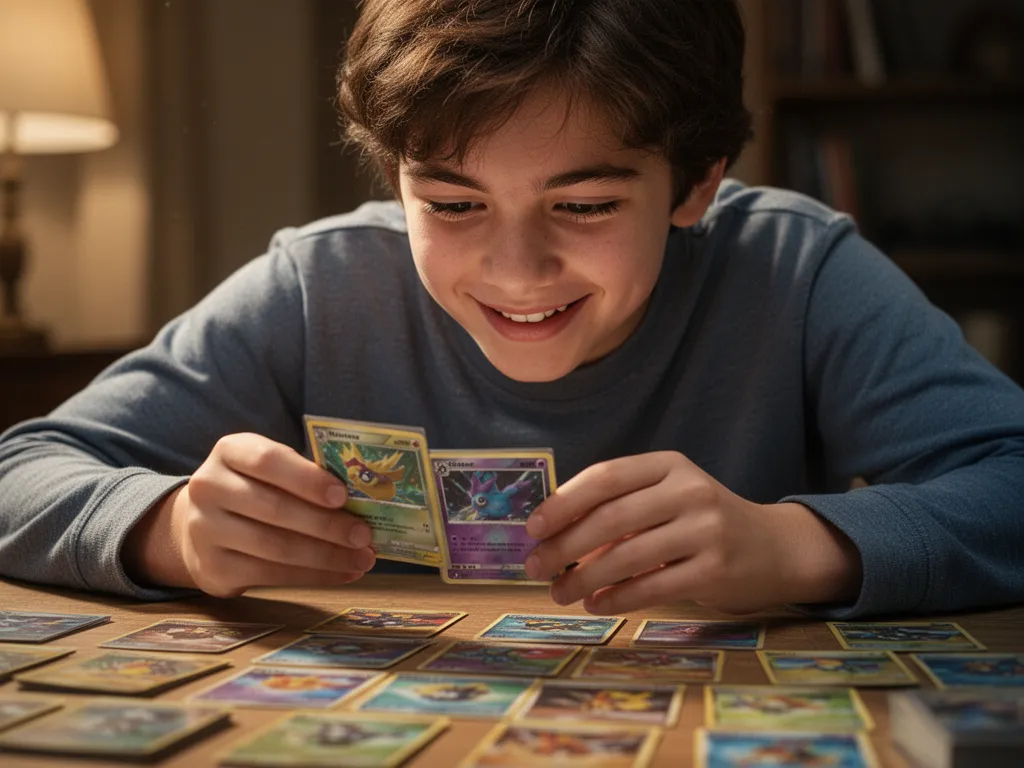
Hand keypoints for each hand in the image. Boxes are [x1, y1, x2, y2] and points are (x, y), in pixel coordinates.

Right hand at [123, 433, 375, 596]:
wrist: (200, 527)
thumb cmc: (254, 489)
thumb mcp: (270, 470)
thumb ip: (305, 477)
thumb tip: (362, 500)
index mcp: (230, 452)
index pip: (267, 460)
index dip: (307, 479)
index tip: (343, 495)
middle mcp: (209, 487)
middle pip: (275, 508)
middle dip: (327, 524)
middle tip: (364, 535)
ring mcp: (206, 530)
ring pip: (275, 547)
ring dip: (327, 556)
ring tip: (362, 559)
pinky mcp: (214, 569)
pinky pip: (271, 575)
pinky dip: (314, 576)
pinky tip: (342, 573)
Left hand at [523, 452, 860, 614]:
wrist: (774, 547)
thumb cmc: (704, 520)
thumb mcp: (666, 497)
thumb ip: (618, 508)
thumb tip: (553, 536)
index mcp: (669, 464)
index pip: (605, 477)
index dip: (564, 502)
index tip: (533, 527)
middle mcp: (689, 490)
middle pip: (611, 518)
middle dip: (564, 546)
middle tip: (535, 567)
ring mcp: (706, 529)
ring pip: (628, 556)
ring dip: (584, 579)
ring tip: (559, 593)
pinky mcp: (715, 569)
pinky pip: (653, 587)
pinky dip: (617, 598)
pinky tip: (596, 603)